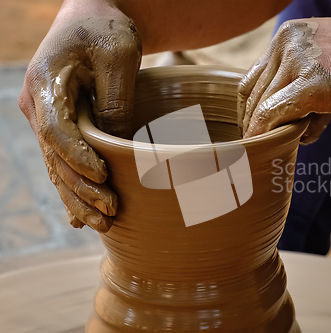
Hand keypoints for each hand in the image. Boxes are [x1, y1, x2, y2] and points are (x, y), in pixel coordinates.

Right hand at [18, 1, 140, 231]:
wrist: (92, 17)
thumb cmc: (106, 29)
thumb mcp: (119, 55)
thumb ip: (115, 98)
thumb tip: (117, 142)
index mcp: (45, 85)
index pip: (57, 131)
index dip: (78, 158)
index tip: (103, 177)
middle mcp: (38, 106)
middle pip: (56, 158)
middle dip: (81, 189)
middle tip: (110, 212)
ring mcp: (46, 118)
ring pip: (58, 167)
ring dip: (78, 197)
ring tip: (102, 223)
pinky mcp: (59, 126)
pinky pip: (63, 163)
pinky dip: (72, 188)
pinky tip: (80, 216)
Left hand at [238, 15, 330, 142]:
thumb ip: (305, 84)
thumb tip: (292, 122)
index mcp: (290, 35)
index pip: (254, 78)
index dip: (250, 109)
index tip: (255, 130)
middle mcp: (287, 42)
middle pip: (252, 94)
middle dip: (254, 124)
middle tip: (259, 147)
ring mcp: (297, 60)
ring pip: (260, 106)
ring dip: (265, 133)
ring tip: (278, 149)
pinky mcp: (311, 84)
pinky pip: (272, 115)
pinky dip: (263, 135)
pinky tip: (264, 150)